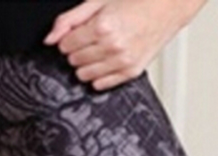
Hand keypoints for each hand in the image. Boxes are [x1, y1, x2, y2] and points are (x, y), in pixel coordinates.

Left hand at [45, 0, 206, 91]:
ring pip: (84, 75)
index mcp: (102, 27)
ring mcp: (122, 62)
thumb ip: (70, 19)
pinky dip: (98, 75)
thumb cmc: (136, 0)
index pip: (66, 45)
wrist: (167, 6)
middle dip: (77, 50)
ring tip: (97, 50)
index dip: (68, 39)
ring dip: (86, 64)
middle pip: (74, 61)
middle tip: (89, 39)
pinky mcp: (130, 73)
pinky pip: (101, 85)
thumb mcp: (99, 1)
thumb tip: (50, 39)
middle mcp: (112, 47)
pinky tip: (105, 61)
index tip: (76, 34)